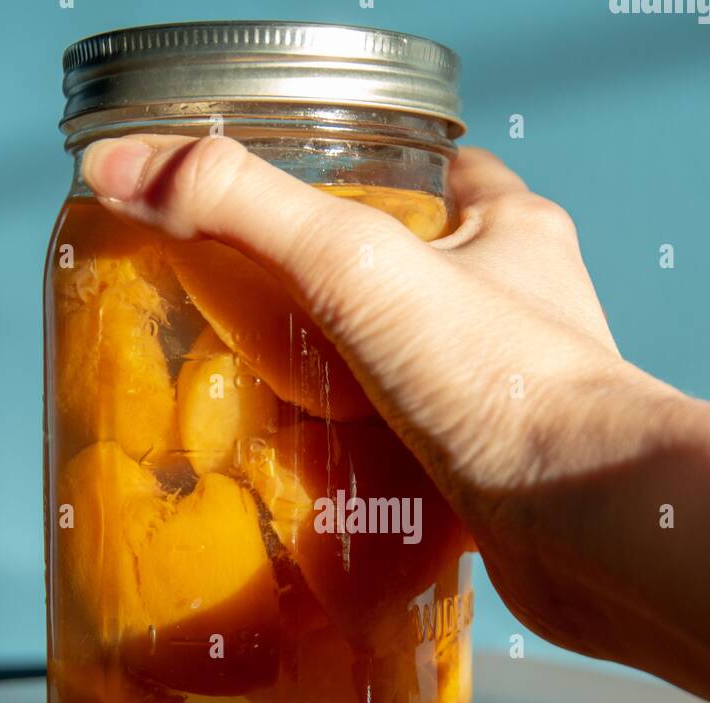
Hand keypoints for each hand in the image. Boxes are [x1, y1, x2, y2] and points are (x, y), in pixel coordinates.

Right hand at [81, 135, 682, 648]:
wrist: (590, 530)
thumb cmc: (501, 383)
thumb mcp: (358, 267)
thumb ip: (241, 209)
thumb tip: (119, 166)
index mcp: (512, 231)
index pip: (437, 170)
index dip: (365, 170)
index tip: (293, 194)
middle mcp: (523, 307)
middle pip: (416, 274)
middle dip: (338, 288)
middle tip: (252, 304)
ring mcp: (513, 394)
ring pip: (415, 368)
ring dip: (349, 380)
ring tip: (263, 390)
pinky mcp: (500, 473)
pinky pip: (420, 448)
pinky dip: (370, 456)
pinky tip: (312, 471)